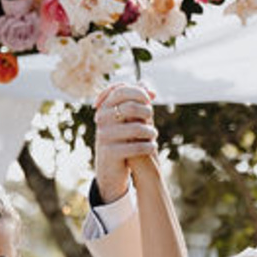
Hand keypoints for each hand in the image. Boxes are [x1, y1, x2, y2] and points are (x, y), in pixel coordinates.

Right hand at [93, 82, 157, 204]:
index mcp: (104, 108)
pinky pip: (136, 147)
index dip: (138, 92)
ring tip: (154, 134)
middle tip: (151, 119)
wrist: (110, 168)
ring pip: (136, 128)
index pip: (121, 90)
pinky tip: (152, 147)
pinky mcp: (110, 153)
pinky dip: (148, 146)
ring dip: (150, 131)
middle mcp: (101, 119)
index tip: (149, 99)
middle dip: (146, 112)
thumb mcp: (125, 119)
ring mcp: (104, 136)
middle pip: (130, 107)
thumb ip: (136, 101)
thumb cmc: (121, 138)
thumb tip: (149, 88)